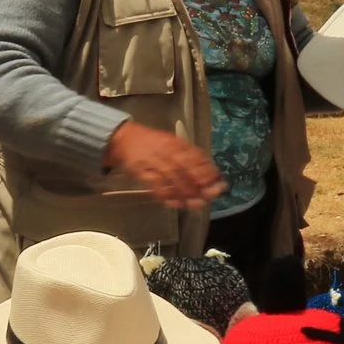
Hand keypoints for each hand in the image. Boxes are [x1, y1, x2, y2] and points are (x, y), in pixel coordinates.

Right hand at [104, 122, 223, 208]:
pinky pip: (157, 186)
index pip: (197, 158)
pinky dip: (168, 196)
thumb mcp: (172, 143)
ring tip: (197, 203)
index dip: (209, 172)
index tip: (219, 183)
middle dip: (201, 184)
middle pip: (187, 170)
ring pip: (174, 179)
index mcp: (176, 144)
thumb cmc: (152, 143)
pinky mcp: (142, 172)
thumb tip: (210, 172)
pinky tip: (177, 204)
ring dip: (187, 193)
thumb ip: (189, 156)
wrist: (124, 139)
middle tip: (210, 196)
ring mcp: (154, 162)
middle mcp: (167, 152)